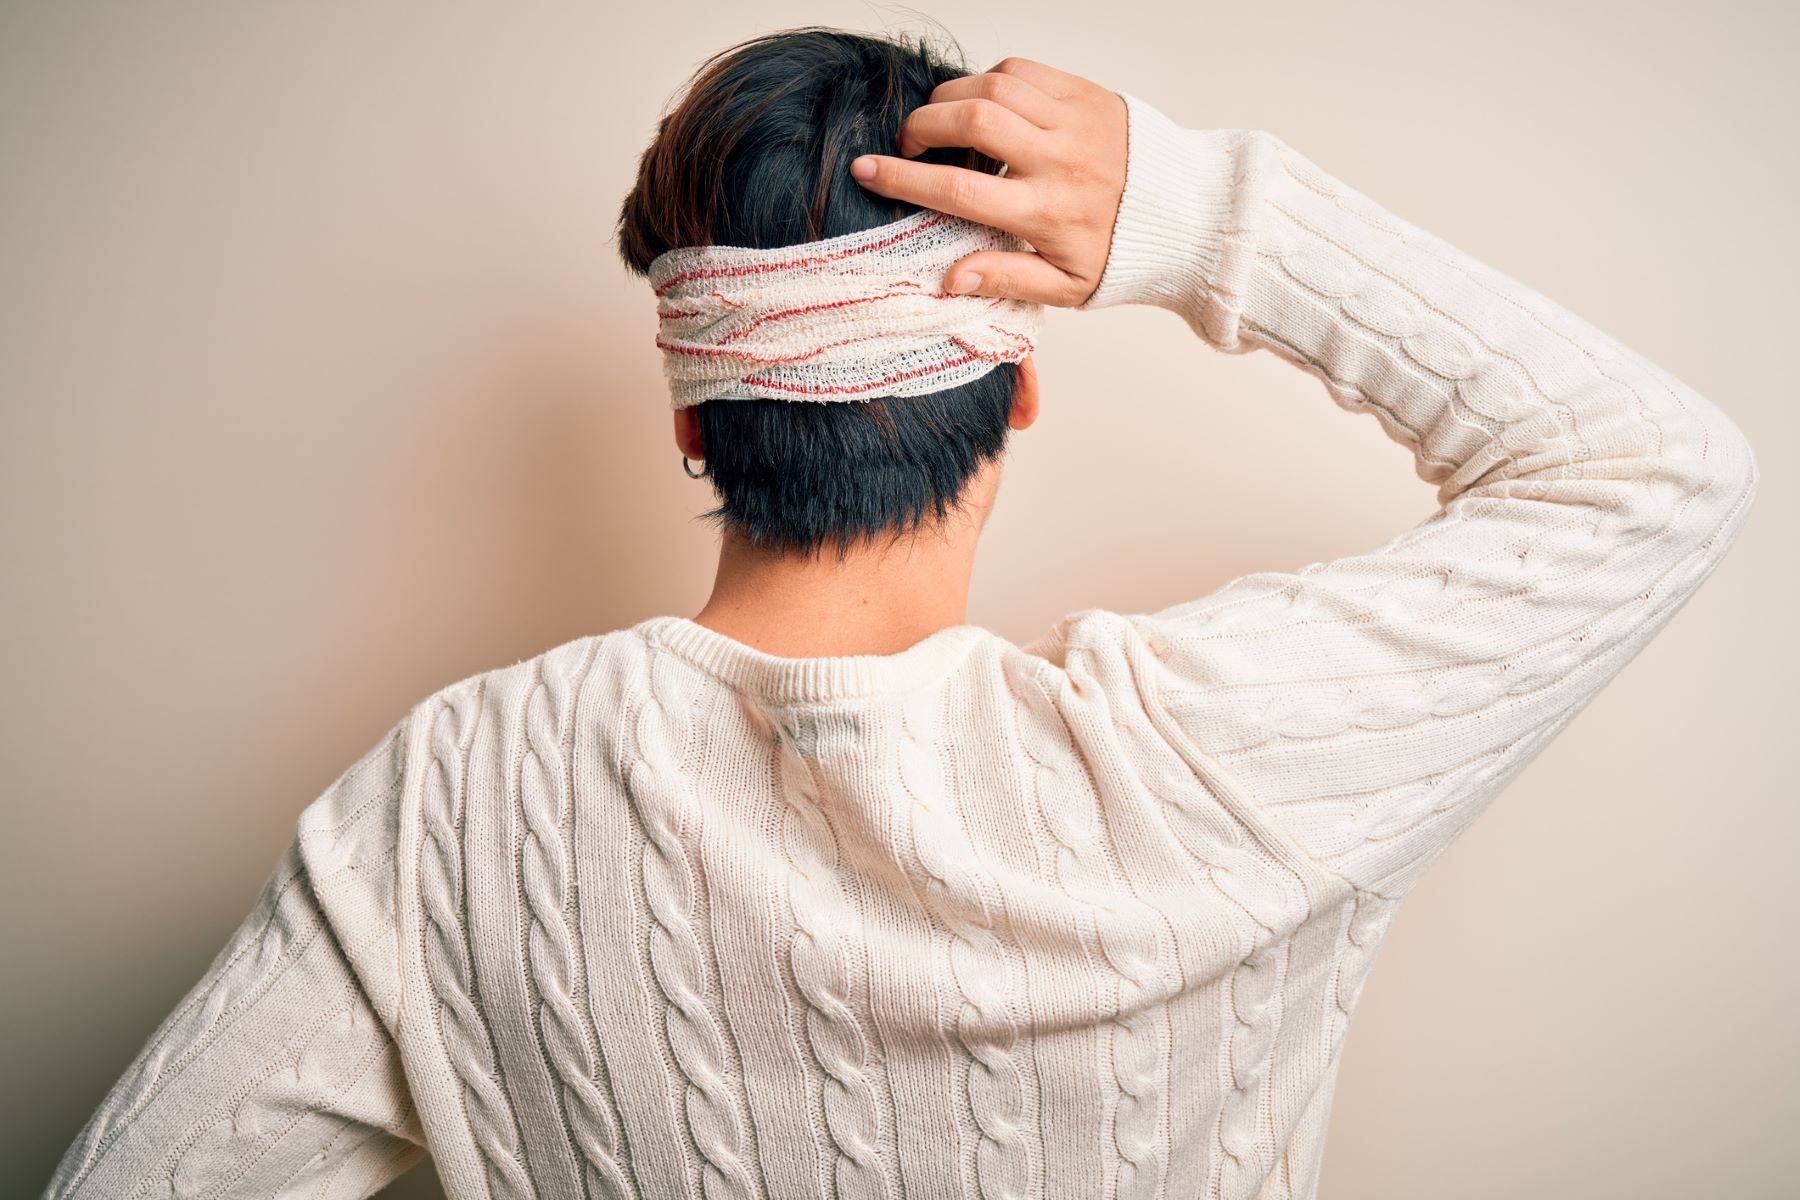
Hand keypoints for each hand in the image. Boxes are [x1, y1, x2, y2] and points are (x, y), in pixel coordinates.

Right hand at [849, 57, 1126, 307]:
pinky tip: (982, 104)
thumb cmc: (1120, 253)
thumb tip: (948, 279)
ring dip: (951, 99)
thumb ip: (1005, 280)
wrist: (1186, 214)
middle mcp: (1058, 161)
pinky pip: (1022, 71)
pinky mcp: (1085, 94)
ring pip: (993, 87)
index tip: (866, 171)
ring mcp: (1073, 120)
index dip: (903, 179)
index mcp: (1047, 214)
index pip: (959, 191)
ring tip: (940, 122)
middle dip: (921, 126)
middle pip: (970, 122)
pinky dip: (989, 80)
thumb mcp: (1064, 286)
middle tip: (907, 144)